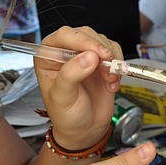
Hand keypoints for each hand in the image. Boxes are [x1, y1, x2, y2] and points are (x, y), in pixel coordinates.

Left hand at [35, 26, 120, 150]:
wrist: (85, 130)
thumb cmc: (67, 116)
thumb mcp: (63, 98)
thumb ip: (71, 75)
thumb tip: (89, 56)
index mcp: (48, 56)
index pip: (64, 35)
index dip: (82, 40)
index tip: (98, 54)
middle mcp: (65, 52)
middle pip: (86, 34)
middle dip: (100, 50)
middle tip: (108, 67)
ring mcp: (84, 55)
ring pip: (102, 41)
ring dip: (111, 60)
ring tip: (109, 81)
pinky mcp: (101, 62)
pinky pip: (114, 52)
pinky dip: (118, 66)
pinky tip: (112, 83)